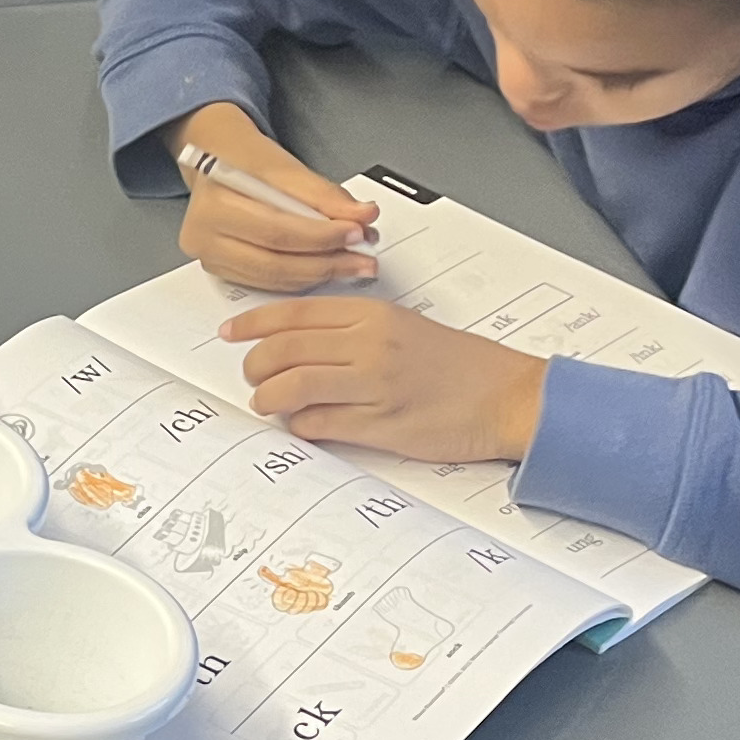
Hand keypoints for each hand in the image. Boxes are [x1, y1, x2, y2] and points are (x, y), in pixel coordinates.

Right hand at [173, 101, 377, 291]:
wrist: (219, 160)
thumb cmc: (247, 160)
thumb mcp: (285, 167)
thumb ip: (324, 195)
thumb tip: (363, 215)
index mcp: (213, 205)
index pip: (276, 231)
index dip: (321, 236)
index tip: (357, 231)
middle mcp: (203, 237)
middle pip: (275, 262)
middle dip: (326, 261)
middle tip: (362, 257)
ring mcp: (210, 259)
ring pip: (274, 279)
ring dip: (320, 274)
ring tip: (353, 264)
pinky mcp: (222, 272)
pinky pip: (269, 284)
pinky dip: (303, 278)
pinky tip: (327, 268)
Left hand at [221, 296, 546, 462]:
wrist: (509, 396)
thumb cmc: (461, 366)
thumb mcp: (404, 330)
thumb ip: (354, 333)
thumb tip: (300, 344)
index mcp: (373, 315)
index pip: (295, 313)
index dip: (253, 324)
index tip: (230, 334)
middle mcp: (370, 345)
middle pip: (283, 349)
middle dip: (255, 366)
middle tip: (253, 377)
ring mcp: (374, 385)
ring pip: (292, 386)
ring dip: (269, 398)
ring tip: (269, 404)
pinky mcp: (381, 424)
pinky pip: (319, 423)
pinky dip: (300, 425)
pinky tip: (304, 424)